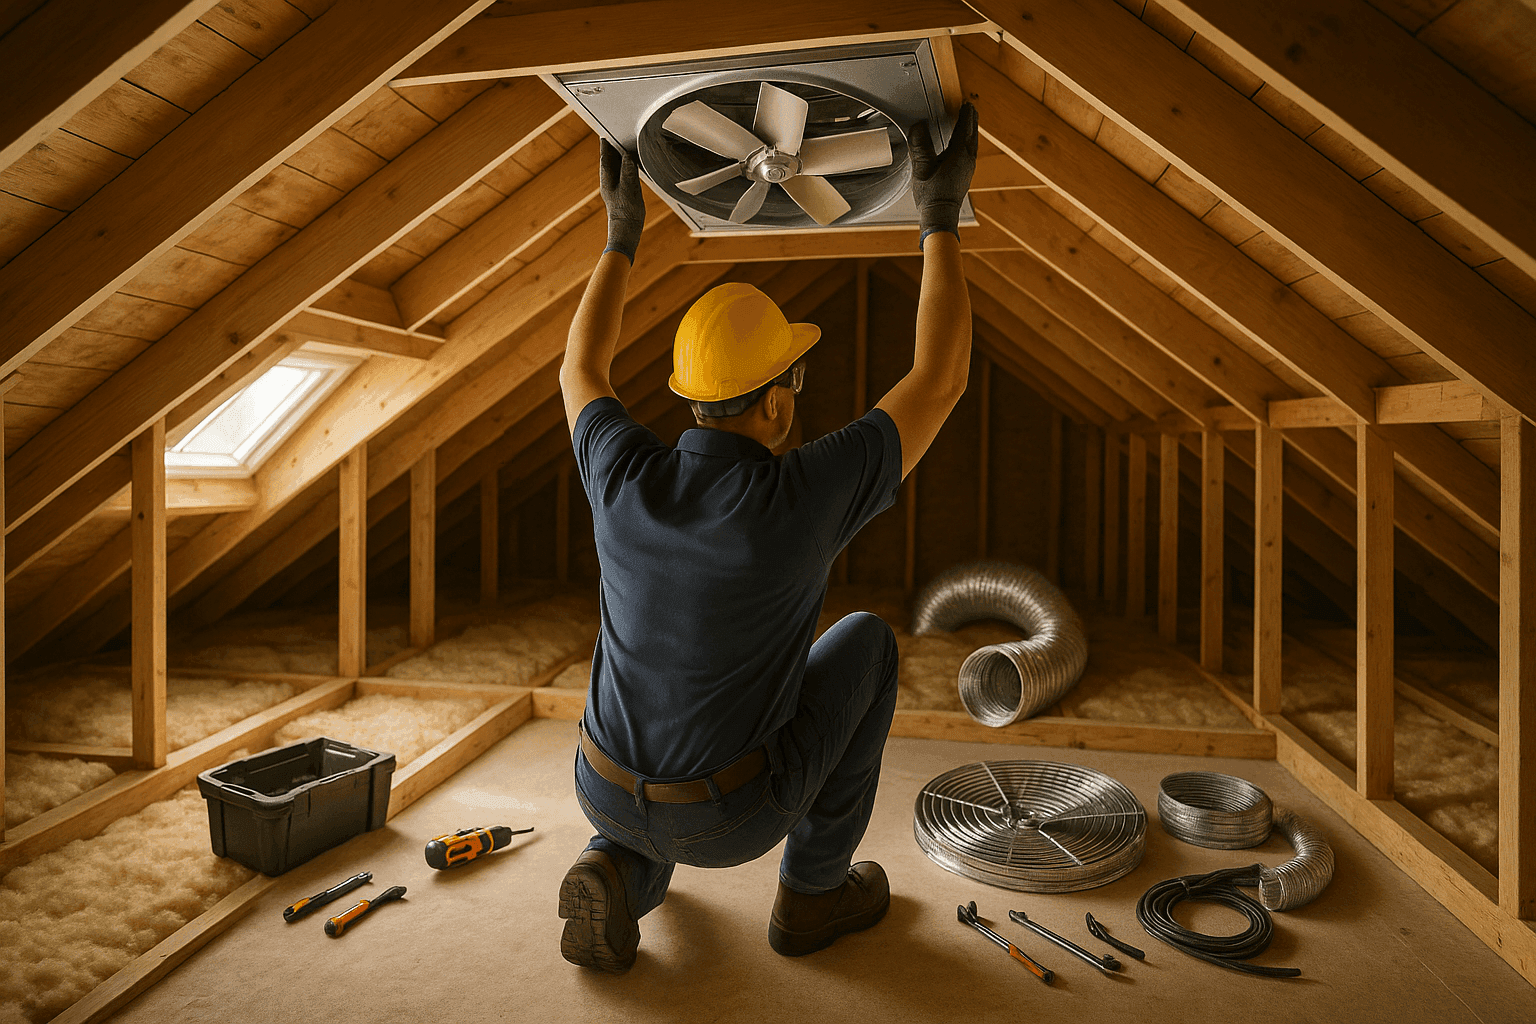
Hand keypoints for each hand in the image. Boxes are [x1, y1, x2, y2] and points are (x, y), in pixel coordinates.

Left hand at [600, 138, 645, 262]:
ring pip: (617, 166)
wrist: (627, 231)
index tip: (607, 131)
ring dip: (621, 155)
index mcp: (607, 178)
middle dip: (614, 147)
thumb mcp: (629, 189)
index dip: (606, 143)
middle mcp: (610, 181)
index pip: (605, 156)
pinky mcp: (624, 191)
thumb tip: (627, 154)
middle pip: (610, 159)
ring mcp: (616, 186)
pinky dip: (628, 164)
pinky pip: (625, 173)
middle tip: (618, 133)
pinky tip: (633, 162)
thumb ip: (628, 170)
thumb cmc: (626, 212)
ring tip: (626, 144)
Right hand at [909, 101, 977, 245]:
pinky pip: (970, 152)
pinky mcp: (965, 175)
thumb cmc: (931, 195)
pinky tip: (963, 144)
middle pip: (972, 134)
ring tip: (968, 122)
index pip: (964, 128)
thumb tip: (918, 126)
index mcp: (959, 155)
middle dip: (971, 120)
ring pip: (973, 143)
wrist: (940, 216)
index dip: (965, 114)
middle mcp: (968, 160)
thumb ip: (920, 146)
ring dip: (971, 130)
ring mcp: (968, 168)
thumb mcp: (921, 168)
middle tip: (970, 108)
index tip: (966, 103)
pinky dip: (968, 142)